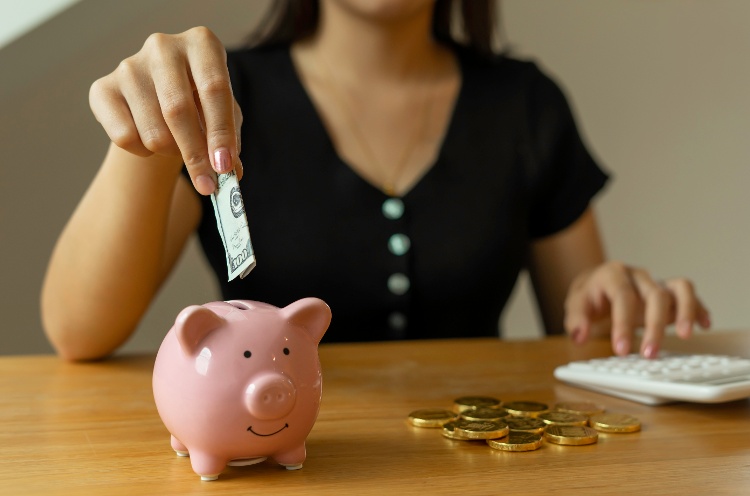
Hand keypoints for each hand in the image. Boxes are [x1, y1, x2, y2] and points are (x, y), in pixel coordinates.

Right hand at [89, 27, 242, 194]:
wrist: (160, 100)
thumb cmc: (201, 106)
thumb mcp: (224, 116)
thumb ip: (230, 140)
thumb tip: (231, 173)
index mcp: (201, 43)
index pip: (214, 89)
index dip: (221, 132)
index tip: (225, 167)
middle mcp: (163, 46)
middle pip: (178, 110)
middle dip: (196, 155)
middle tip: (208, 185)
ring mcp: (129, 65)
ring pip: (154, 132)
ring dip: (170, 153)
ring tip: (177, 144)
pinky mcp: (102, 88)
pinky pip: (125, 137)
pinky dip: (143, 152)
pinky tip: (150, 138)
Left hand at [563, 261, 709, 357]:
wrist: (598, 283)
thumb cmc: (590, 296)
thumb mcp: (576, 305)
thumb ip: (576, 320)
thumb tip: (579, 336)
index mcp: (613, 275)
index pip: (623, 297)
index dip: (623, 324)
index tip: (621, 350)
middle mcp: (638, 276)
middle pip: (654, 295)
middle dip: (654, 326)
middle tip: (650, 354)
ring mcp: (656, 282)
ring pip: (679, 288)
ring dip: (685, 311)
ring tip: (684, 336)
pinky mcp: (670, 291)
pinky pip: (689, 294)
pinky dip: (698, 308)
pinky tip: (704, 325)